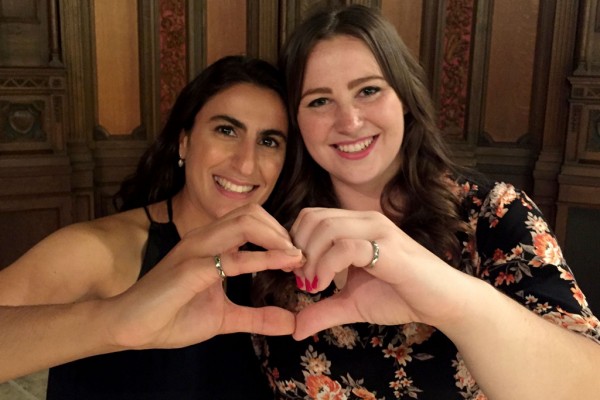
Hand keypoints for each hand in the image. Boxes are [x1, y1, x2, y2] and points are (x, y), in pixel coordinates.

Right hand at [103, 204, 304, 349]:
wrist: (130, 328)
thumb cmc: (172, 316)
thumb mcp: (224, 318)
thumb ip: (256, 317)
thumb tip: (290, 323)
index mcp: (210, 243)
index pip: (250, 220)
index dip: (278, 233)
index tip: (298, 255)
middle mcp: (204, 238)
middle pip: (251, 213)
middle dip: (281, 230)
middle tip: (300, 255)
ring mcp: (196, 250)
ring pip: (244, 223)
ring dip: (276, 238)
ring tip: (295, 257)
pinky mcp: (191, 269)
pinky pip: (232, 258)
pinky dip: (263, 260)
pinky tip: (282, 265)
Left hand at [290, 208, 465, 339]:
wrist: (444, 302)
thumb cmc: (401, 296)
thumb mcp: (352, 303)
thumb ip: (323, 310)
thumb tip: (294, 329)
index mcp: (356, 225)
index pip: (311, 216)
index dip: (296, 243)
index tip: (298, 273)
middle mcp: (366, 220)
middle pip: (313, 218)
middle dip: (298, 250)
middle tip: (302, 280)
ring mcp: (378, 231)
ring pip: (326, 228)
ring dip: (310, 258)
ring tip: (312, 285)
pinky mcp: (389, 248)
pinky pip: (346, 247)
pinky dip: (326, 266)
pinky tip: (324, 286)